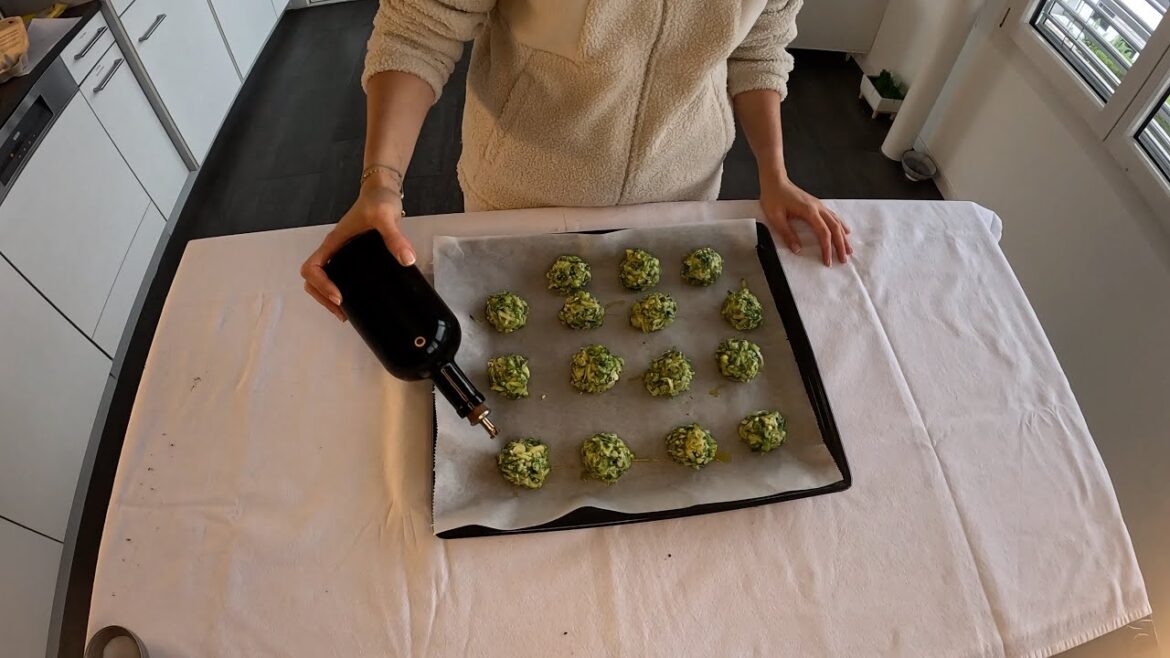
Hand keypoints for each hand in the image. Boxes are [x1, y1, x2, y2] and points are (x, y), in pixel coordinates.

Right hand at [300, 171, 413, 320]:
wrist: (383, 192)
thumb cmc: (379, 201)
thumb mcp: (386, 217)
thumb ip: (395, 237)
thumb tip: (407, 260)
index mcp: (334, 242)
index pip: (312, 267)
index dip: (321, 285)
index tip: (339, 296)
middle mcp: (333, 249)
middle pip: (311, 279)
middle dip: (322, 297)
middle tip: (342, 311)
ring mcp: (341, 254)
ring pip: (321, 279)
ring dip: (326, 297)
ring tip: (345, 312)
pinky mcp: (351, 257)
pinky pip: (336, 276)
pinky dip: (338, 291)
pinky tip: (355, 300)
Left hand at [759, 175, 851, 265]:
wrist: (775, 181)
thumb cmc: (774, 197)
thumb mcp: (776, 218)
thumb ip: (787, 234)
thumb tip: (797, 249)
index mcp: (809, 211)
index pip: (823, 233)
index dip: (827, 248)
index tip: (828, 261)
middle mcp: (818, 208)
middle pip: (835, 228)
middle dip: (840, 245)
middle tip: (843, 260)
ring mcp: (819, 205)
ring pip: (836, 222)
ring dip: (843, 237)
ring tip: (848, 250)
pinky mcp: (817, 205)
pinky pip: (833, 216)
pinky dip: (841, 225)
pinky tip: (845, 231)